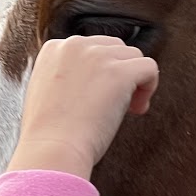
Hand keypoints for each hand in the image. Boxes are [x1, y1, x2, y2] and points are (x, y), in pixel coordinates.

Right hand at [6, 34, 158, 179]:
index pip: (91, 47)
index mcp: (54, 49)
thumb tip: (95, 79)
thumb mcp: (46, 92)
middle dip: (119, 73)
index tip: (98, 95)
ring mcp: (98, 56)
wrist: (52, 150)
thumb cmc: (49, 134)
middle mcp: (75, 45)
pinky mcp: (119, 72)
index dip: (101, 71)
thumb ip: (66, 76)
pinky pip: (149, 68)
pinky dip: (149, 87)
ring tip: (126, 110)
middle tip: (114, 104)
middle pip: (115, 48)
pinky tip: (137, 109)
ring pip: (133, 57)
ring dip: (134, 82)